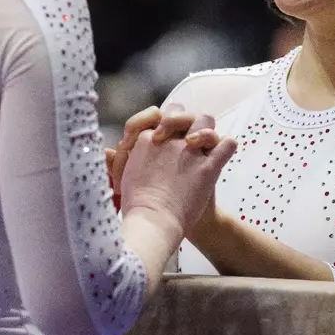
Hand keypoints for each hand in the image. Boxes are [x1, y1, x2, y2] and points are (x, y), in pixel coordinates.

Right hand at [116, 104, 234, 238]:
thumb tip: (107, 151)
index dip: (159, 123)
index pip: (156, 114)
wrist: (153, 222)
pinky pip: (227, 145)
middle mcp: (170, 141)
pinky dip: (226, 148)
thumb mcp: (121, 177)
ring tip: (200, 145)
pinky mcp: (209, 167)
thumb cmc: (135, 205)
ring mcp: (191, 152)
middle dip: (183, 120)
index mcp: (147, 139)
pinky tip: (220, 157)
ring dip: (205, 131)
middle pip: (181, 112)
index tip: (157, 139)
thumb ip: (115, 161)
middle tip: (181, 139)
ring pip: (206, 121)